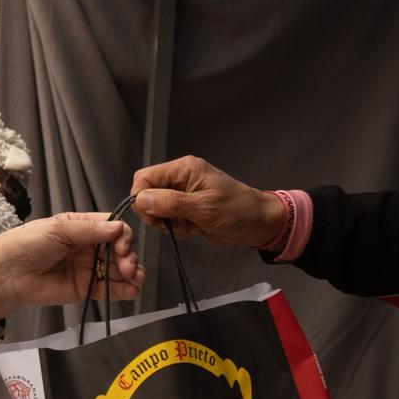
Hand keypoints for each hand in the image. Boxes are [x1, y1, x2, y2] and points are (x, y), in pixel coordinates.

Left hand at [0, 213, 142, 320]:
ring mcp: (88, 268)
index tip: (122, 246)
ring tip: (136, 278)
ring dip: (131, 273)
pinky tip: (133, 290)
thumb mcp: (58, 229)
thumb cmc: (27, 244)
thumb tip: (119, 227)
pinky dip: (123, 290)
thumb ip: (89, 230)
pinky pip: (108, 289)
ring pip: (118, 269)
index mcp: (81, 227)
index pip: (112, 227)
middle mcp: (88, 246)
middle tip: (127, 266)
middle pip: (119, 249)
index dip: (123, 236)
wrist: (7, 275)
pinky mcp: (85, 289)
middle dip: (128, 256)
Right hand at [129, 156, 285, 248]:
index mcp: (183, 169)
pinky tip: (193, 229)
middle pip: (148, 194)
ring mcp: (182, 195)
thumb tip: (140, 199)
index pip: (145, 178)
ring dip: (168, 223)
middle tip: (172, 224)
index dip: (142, 198)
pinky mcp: (186, 210)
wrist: (257, 224)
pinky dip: (177, 228)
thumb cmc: (236, 210)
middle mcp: (180, 179)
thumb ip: (170, 203)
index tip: (153, 216)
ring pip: (156, 210)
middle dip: (155, 213)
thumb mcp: (203, 207)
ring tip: (189, 226)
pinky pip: (169, 219)